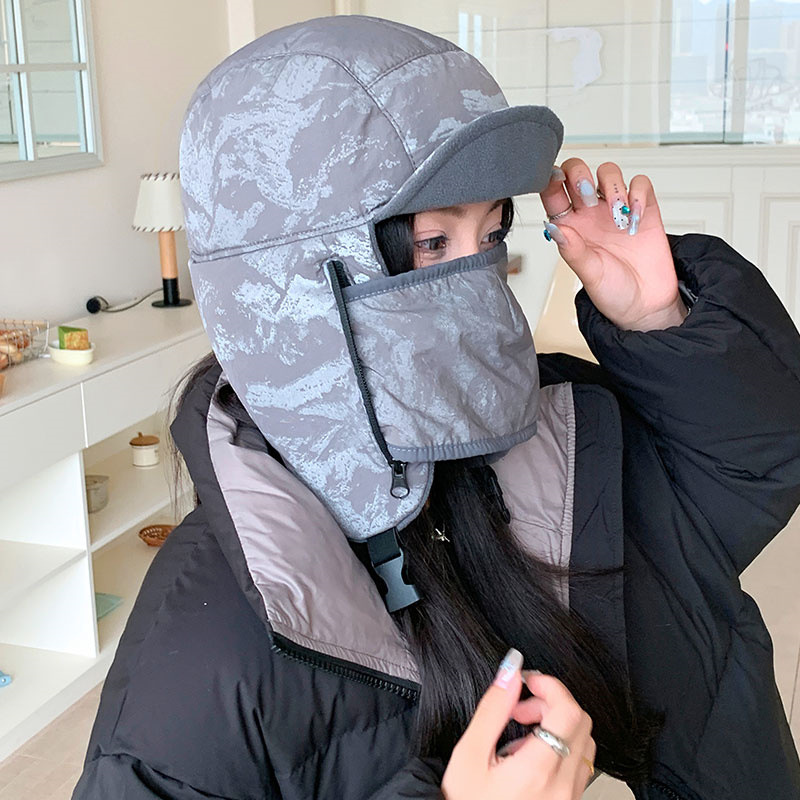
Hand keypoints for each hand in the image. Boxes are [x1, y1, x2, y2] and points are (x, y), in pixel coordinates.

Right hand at [441, 649, 595, 799]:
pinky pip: (579, 766)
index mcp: (537, 770)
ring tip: (522, 734)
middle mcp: (562, 787)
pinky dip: (560, 748)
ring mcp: (569, 798)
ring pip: (583, 743)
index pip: (568, 711)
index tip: (528, 682)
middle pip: (581, 722)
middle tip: (521, 708)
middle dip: (551, 703)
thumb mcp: (470, 753)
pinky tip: (530, 756)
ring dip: (557, 726)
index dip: (550, 686)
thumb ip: (494, 708)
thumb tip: (511, 670)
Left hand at [539, 159, 687, 331]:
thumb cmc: (614, 293)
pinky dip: (638, 193)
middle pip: (577, 173)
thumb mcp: (589, 275)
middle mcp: (590, 215)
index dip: (550, 180)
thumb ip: (572, 251)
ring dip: (611, 185)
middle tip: (589, 197)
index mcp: (570, 228)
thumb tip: (553, 228)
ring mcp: (616, 210)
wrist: (647, 306)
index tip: (554, 180)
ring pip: (608, 172)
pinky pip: (640, 184)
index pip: (552, 193)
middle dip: (580, 175)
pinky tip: (635, 216)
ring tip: (618, 214)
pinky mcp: (644, 209)